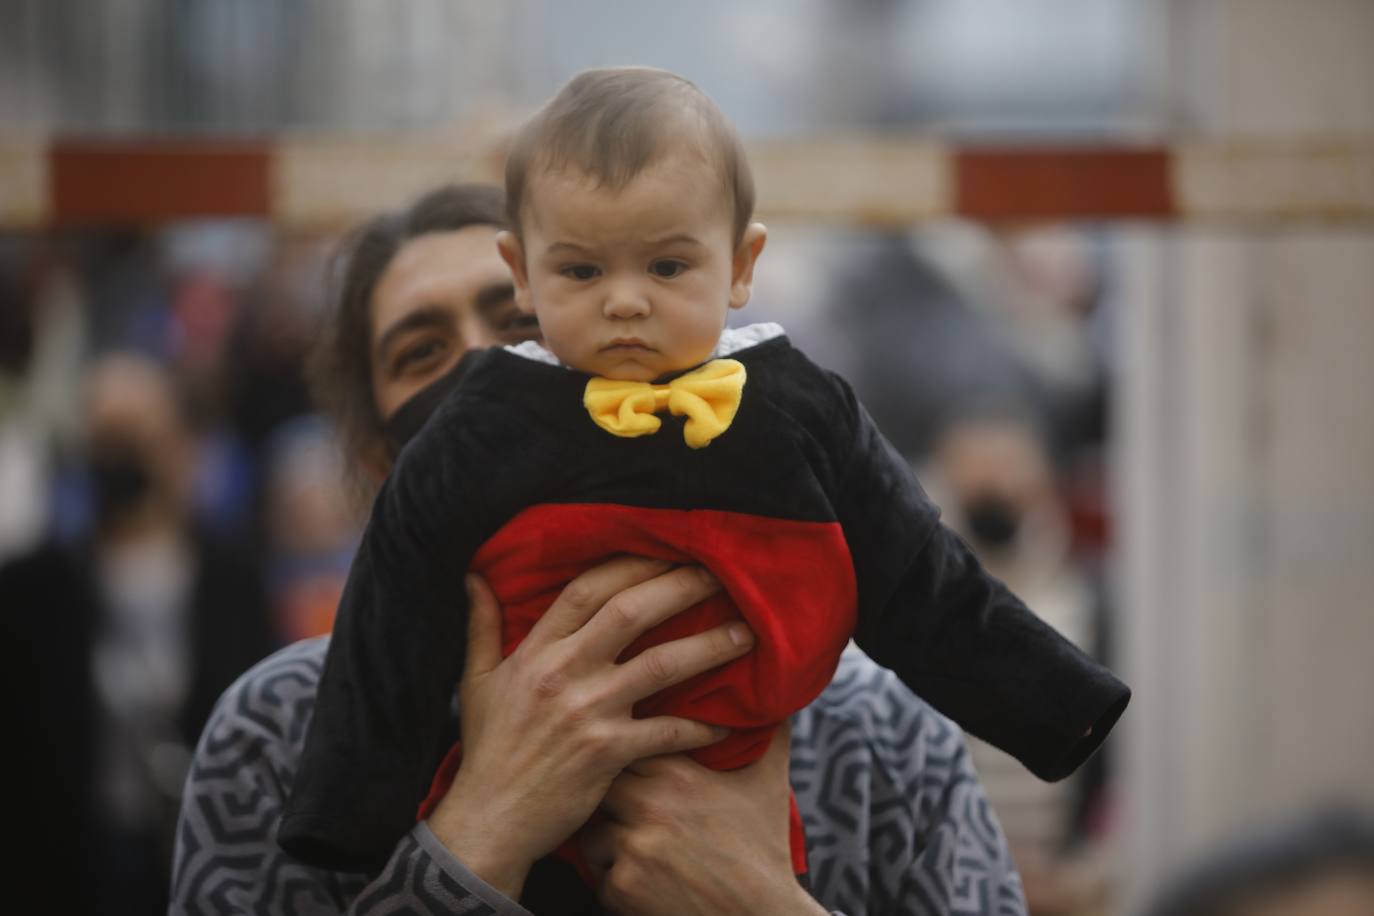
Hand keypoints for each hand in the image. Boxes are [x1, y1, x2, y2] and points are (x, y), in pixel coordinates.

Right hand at [426, 557, 754, 899]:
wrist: (489, 821)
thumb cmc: (488, 751)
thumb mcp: (476, 682)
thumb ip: (482, 626)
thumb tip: (476, 576)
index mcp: (536, 652)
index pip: (586, 588)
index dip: (630, 564)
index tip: (667, 549)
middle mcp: (564, 673)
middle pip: (631, 613)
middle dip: (680, 587)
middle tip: (722, 576)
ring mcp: (588, 713)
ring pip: (661, 666)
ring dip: (709, 646)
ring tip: (746, 635)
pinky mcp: (609, 754)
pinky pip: (667, 732)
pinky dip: (699, 726)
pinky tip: (728, 722)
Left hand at [580, 723, 826, 915]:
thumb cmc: (764, 848)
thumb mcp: (769, 782)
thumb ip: (769, 731)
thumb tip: (777, 695)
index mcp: (676, 773)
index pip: (624, 744)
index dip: (623, 752)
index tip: (628, 761)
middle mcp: (648, 806)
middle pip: (599, 785)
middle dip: (606, 796)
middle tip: (621, 808)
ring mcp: (632, 848)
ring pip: (590, 832)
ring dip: (604, 841)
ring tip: (633, 850)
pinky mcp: (622, 888)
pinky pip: (597, 876)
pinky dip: (613, 882)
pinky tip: (642, 883)